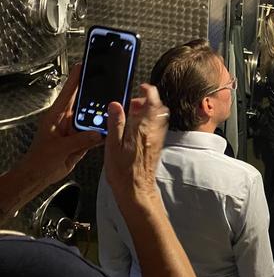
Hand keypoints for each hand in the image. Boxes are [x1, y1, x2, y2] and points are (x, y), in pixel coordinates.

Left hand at [24, 64, 101, 185]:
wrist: (39, 177)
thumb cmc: (40, 161)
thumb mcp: (59, 149)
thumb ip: (79, 141)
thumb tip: (97, 134)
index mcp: (56, 116)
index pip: (67, 93)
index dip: (75, 79)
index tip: (83, 66)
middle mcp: (66, 120)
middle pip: (83, 103)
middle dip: (95, 95)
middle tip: (108, 85)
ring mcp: (75, 130)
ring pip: (91, 118)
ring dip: (101, 116)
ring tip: (113, 109)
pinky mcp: (82, 140)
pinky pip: (95, 133)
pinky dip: (103, 132)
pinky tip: (111, 128)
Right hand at [104, 84, 169, 203]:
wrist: (136, 190)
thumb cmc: (123, 171)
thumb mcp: (112, 145)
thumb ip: (115, 123)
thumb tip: (115, 105)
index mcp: (143, 128)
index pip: (153, 102)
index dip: (149, 91)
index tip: (143, 87)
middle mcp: (154, 131)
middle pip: (158, 108)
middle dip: (147, 101)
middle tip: (132, 103)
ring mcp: (157, 138)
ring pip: (158, 117)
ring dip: (148, 112)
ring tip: (132, 115)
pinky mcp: (157, 145)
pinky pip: (156, 127)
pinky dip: (148, 122)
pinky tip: (135, 129)